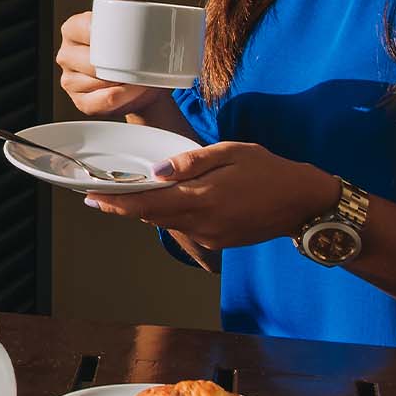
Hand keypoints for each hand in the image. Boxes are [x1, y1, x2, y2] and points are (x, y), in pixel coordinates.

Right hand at [56, 0, 164, 118]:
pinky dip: (116, 99)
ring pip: (93, 82)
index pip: (83, 28)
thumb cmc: (134, 51)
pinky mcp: (80, 102)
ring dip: (119, 83)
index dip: (103, 34)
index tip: (125, 40)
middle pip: (88, 59)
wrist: (145, 83)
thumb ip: (123, 4)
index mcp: (73, 29)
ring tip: (141, 78)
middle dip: (114, 64)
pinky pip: (96, 103)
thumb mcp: (130, 24)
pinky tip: (128, 92)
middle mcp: (66, 54)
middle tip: (140, 63)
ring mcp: (70, 80)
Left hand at [81, 141, 334, 250]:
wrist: (304, 203)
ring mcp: (211, 237)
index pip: (148, 205)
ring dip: (149, 210)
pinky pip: (187, 227)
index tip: (92, 197)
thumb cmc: (269, 170)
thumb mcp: (231, 153)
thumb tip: (156, 172)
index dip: (117, 203)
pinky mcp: (219, 242)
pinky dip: (174, 214)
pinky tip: (171, 199)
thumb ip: (191, 162)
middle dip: (126, 206)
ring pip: (168, 223)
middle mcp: (203, 224)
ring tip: (131, 194)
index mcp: (202, 200)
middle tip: (100, 194)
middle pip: (152, 217)